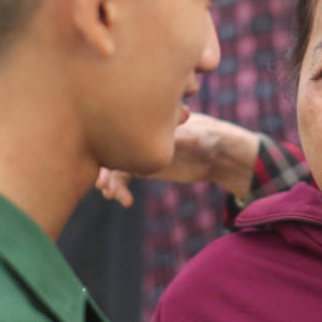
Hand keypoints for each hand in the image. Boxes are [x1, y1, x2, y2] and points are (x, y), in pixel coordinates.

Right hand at [95, 113, 260, 205]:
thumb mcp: (193, 136)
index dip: (106, 148)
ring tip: (116, 196)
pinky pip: (124, 177)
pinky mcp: (144, 166)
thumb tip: (160, 139)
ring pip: (114, 166)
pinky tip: (126, 201)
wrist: (217, 153)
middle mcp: (138, 134)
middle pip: (110, 150)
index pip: (117, 130)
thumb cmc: (207, 137)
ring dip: (111, 182)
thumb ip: (174, 138)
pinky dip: (122, 189)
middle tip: (104, 187)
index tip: (105, 166)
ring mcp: (138, 150)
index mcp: (146, 120)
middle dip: (103, 168)